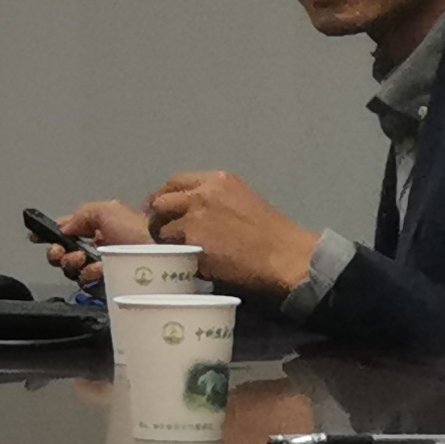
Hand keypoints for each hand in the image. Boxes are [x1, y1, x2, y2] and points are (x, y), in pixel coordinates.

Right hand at [45, 200, 145, 281]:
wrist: (161, 259)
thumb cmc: (139, 231)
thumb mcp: (107, 211)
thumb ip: (80, 216)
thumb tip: (63, 229)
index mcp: (100, 228)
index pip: (68, 231)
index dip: (50, 234)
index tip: (35, 237)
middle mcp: (100, 249)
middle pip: (64, 253)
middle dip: (57, 252)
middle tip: (61, 252)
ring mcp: (104, 269)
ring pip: (72, 270)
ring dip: (72, 264)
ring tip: (82, 259)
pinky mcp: (108, 287)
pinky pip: (87, 284)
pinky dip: (88, 276)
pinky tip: (98, 271)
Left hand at [142, 170, 317, 300]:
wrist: (287, 257)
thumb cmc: (272, 236)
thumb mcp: (243, 202)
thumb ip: (213, 201)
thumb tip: (187, 212)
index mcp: (218, 180)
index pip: (175, 182)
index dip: (165, 198)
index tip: (161, 212)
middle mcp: (202, 193)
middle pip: (160, 201)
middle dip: (157, 218)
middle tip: (161, 234)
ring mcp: (194, 216)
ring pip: (161, 227)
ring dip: (166, 240)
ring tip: (178, 252)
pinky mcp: (191, 240)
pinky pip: (171, 249)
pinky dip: (176, 257)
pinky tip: (189, 263)